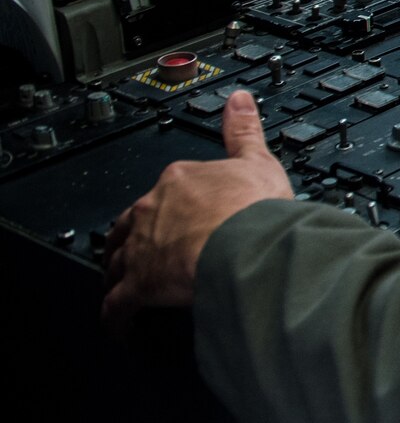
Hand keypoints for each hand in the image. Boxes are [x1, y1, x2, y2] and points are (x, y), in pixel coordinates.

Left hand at [101, 89, 294, 329]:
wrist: (248, 245)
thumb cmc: (254, 208)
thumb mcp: (256, 161)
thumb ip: (243, 131)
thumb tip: (239, 101)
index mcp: (179, 181)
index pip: (163, 191)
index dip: (165, 206)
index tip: (173, 215)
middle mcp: (152, 211)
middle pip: (129, 225)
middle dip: (131, 238)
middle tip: (143, 251)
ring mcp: (141, 249)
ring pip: (117, 262)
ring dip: (118, 274)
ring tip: (124, 286)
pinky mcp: (138, 286)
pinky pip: (117, 305)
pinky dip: (117, 317)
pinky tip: (121, 325)